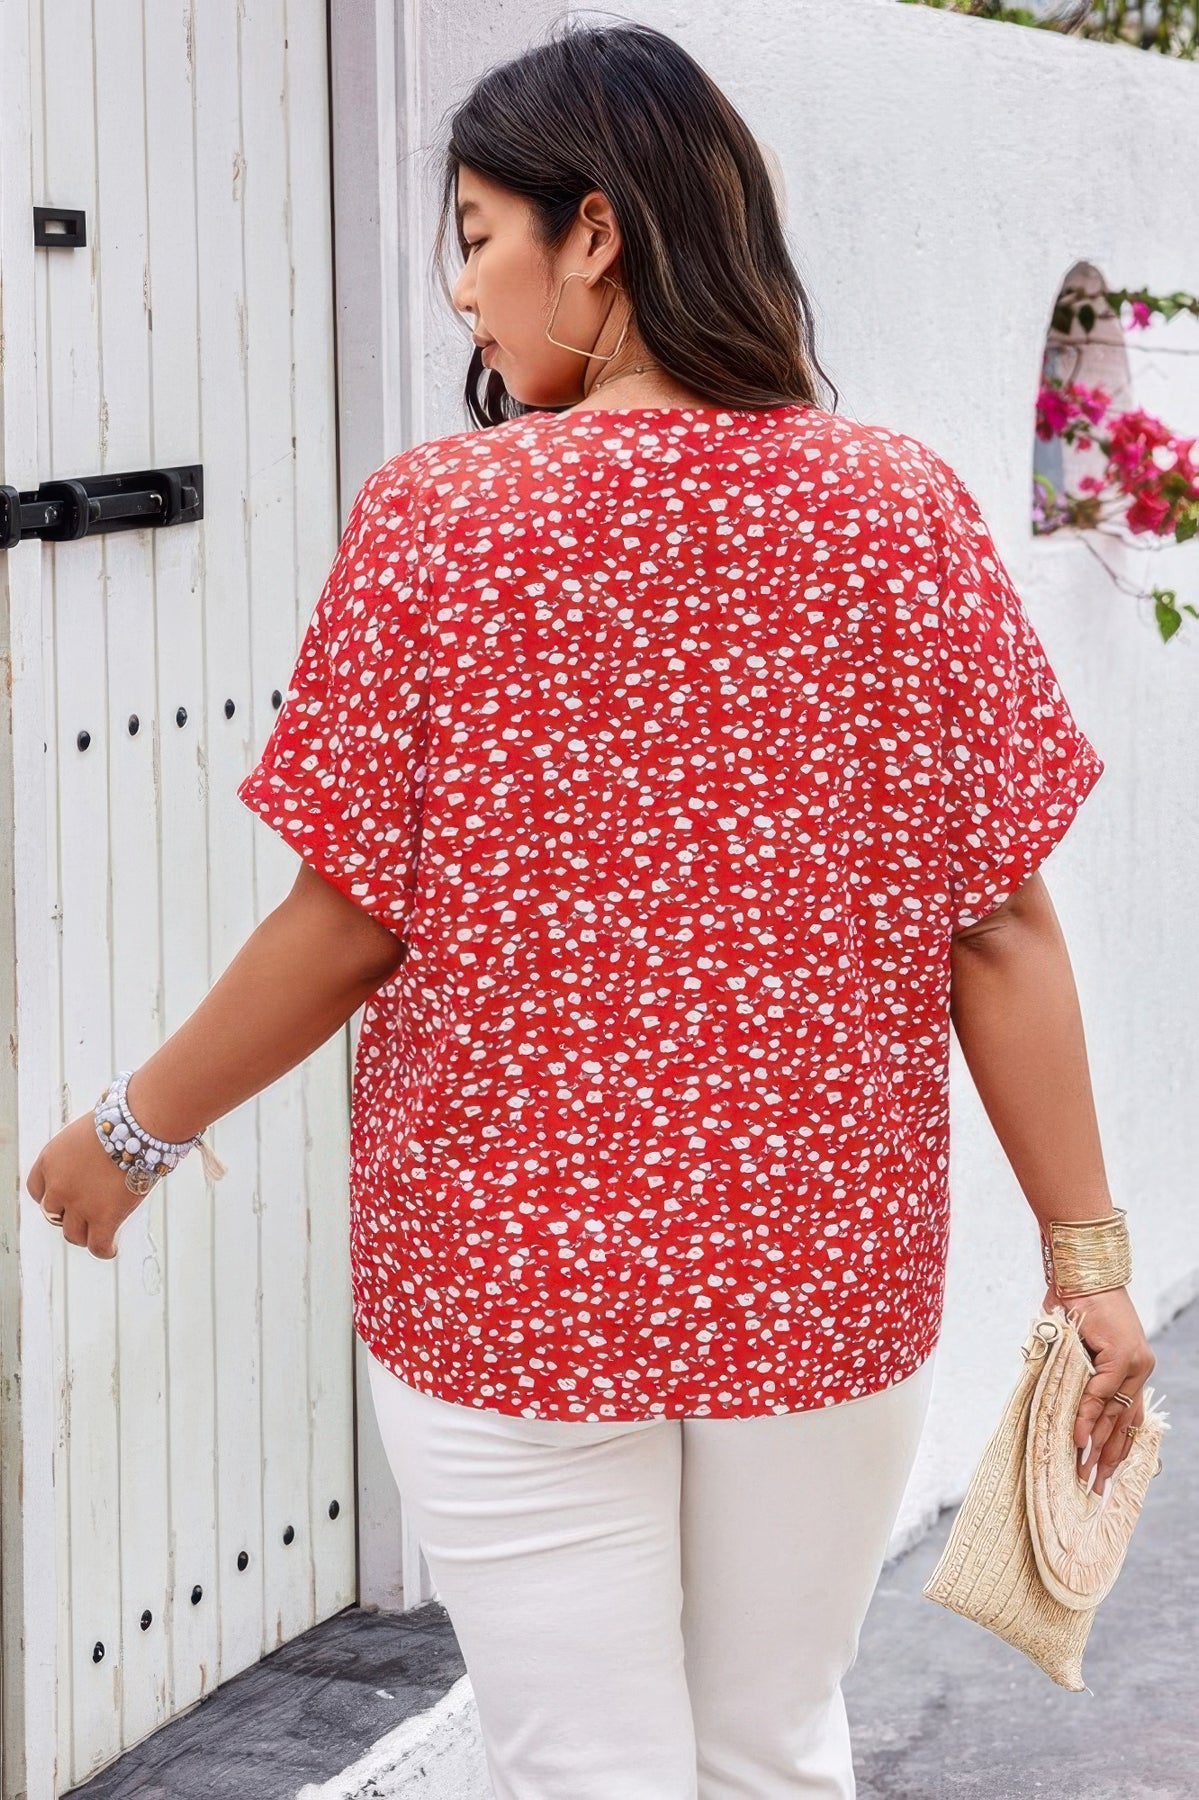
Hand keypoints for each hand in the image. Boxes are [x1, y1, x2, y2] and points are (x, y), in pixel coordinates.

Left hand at [25, 1111, 153, 1259]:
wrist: (137, 1127)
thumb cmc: (119, 1123)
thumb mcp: (85, 1134)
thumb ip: (78, 1155)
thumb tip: (92, 1165)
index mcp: (50, 1160)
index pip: (37, 1189)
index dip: (50, 1197)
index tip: (62, 1200)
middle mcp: (59, 1185)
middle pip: (53, 1214)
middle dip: (67, 1215)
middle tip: (85, 1215)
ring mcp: (80, 1204)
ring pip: (73, 1233)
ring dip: (84, 1234)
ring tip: (98, 1233)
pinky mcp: (104, 1217)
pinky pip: (98, 1244)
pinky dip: (103, 1250)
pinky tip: (110, 1248)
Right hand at [1042, 1281, 1156, 1504]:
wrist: (1082, 1269)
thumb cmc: (1075, 1303)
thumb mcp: (1076, 1347)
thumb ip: (1074, 1375)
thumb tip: (1055, 1403)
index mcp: (1132, 1369)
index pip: (1128, 1418)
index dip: (1116, 1448)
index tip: (1104, 1474)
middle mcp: (1140, 1369)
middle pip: (1125, 1423)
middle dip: (1106, 1458)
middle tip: (1093, 1486)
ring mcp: (1135, 1363)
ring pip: (1116, 1414)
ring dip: (1097, 1445)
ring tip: (1083, 1471)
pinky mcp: (1124, 1356)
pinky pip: (1102, 1393)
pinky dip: (1088, 1416)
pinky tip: (1078, 1437)